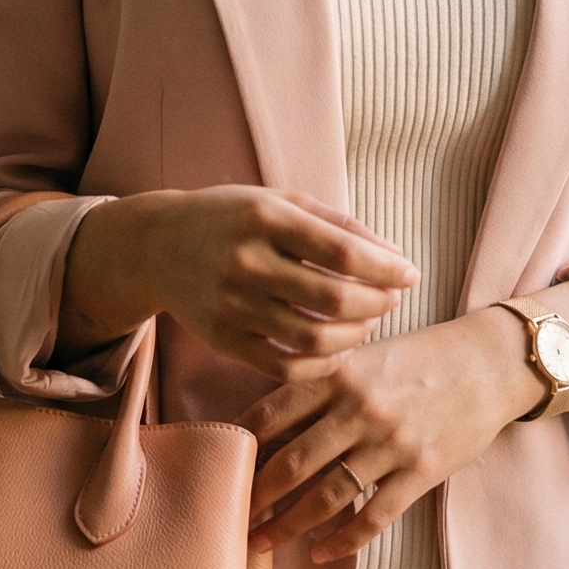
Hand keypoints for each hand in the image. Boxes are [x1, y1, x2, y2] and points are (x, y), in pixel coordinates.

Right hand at [57, 185, 416, 381]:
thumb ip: (337, 224)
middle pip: (333, 299)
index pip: (342, 251)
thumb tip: (394, 257)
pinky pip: (285, 368)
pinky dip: (321, 364)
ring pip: (313, 340)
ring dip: (355, 335)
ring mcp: (232, 306)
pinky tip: (336, 349)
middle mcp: (247, 263)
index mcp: (265, 218)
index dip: (386, 268)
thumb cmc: (233, 217)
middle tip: (392, 299)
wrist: (158, 246)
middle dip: (377, 303)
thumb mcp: (281, 201)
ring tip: (366, 321)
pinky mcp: (223, 341)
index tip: (410, 274)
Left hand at [244, 308, 536, 559]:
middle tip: (228, 518)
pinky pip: (373, 516)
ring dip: (288, 526)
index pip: (273, 411)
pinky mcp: (421, 471)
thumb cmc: (420, 357)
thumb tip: (271, 421)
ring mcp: (390, 442)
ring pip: (326, 496)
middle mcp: (359, 408)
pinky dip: (343, 541)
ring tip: (261, 544)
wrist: (489, 362)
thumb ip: (323, 381)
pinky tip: (321, 554)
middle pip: (291, 461)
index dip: (240, 442)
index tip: (216, 465)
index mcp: (339, 372)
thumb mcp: (366, 354)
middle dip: (254, 495)